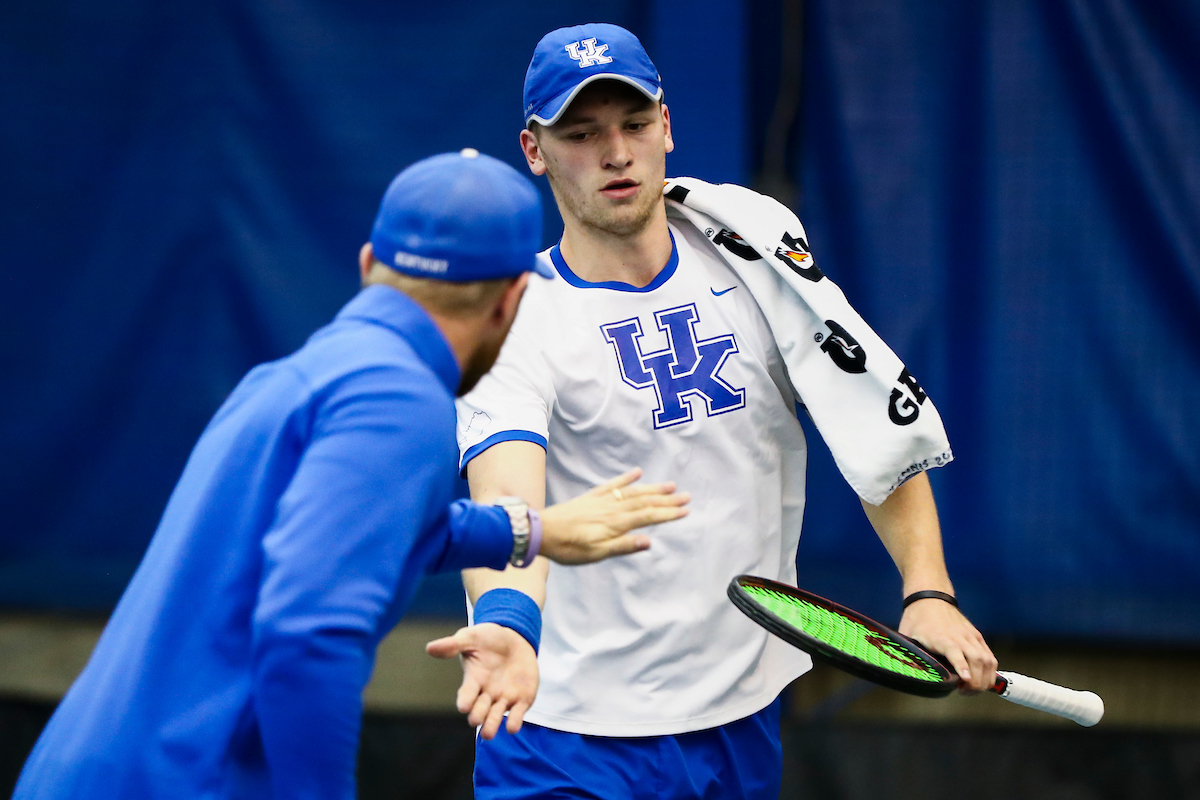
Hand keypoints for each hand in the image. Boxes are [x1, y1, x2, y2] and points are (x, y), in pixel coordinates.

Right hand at [425, 623, 538, 738]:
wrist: (515, 639)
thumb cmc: (488, 639)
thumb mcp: (471, 637)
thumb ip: (453, 645)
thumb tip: (430, 648)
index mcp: (473, 680)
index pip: (466, 694)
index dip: (465, 700)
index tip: (463, 706)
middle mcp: (487, 694)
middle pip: (479, 710)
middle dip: (477, 715)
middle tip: (475, 720)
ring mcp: (504, 698)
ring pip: (495, 717)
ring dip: (491, 725)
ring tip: (487, 734)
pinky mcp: (522, 700)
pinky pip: (517, 714)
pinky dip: (514, 722)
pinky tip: (512, 727)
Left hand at [538, 468, 688, 564]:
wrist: (541, 531)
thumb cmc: (568, 548)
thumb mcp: (596, 554)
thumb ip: (622, 546)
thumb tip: (648, 542)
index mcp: (615, 524)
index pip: (648, 517)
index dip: (667, 514)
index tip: (685, 511)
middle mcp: (612, 508)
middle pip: (644, 502)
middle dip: (666, 500)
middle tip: (686, 496)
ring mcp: (602, 500)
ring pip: (632, 492)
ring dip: (652, 488)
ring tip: (670, 485)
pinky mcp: (591, 497)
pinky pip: (612, 485)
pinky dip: (626, 478)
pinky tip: (637, 472)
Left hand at [898, 599, 997, 692]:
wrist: (930, 598)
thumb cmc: (917, 620)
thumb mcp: (907, 638)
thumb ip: (909, 656)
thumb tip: (906, 676)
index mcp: (940, 637)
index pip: (955, 652)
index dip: (962, 666)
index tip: (966, 679)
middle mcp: (959, 636)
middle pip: (976, 660)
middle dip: (976, 682)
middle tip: (965, 692)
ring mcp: (970, 636)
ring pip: (987, 660)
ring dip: (985, 679)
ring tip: (973, 689)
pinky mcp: (977, 636)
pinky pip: (990, 657)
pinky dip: (990, 672)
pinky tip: (982, 681)